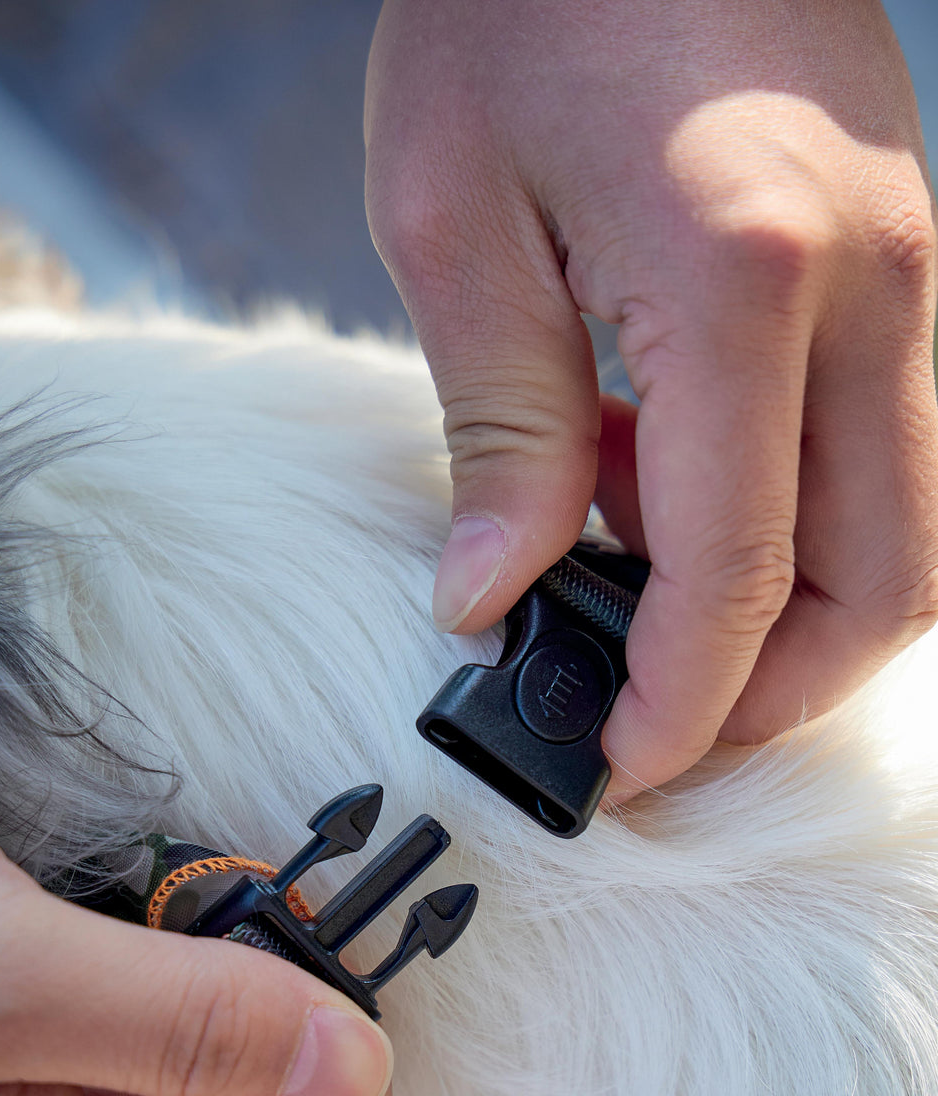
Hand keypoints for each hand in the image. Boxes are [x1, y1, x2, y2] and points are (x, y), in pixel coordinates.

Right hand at [0, 797, 391, 1095]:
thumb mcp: (4, 989)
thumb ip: (184, 1027)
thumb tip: (361, 1064)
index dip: (346, 1056)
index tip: (301, 944)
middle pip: (282, 1083)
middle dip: (274, 974)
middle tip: (213, 890)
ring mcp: (66, 1086)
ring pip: (223, 1019)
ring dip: (212, 934)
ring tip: (148, 874)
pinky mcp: (40, 1021)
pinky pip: (157, 979)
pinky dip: (157, 916)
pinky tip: (104, 874)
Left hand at [365, 0, 937, 795]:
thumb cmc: (519, 4)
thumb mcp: (456, 222)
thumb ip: (497, 430)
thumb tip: (493, 599)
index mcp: (744, 278)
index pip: (739, 573)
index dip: (683, 702)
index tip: (621, 765)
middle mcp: (873, 284)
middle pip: (880, 583)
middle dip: (771, 689)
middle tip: (648, 713)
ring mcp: (915, 268)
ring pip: (907, 526)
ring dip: (791, 602)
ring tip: (630, 555)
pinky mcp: (906, 259)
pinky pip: (886, 445)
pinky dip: (798, 510)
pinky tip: (674, 464)